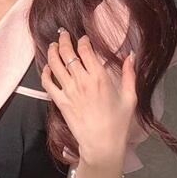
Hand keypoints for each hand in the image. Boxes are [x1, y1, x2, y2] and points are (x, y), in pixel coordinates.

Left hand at [41, 27, 136, 163]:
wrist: (101, 143)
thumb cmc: (118, 122)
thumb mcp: (130, 97)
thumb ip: (130, 74)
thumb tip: (131, 55)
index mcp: (100, 77)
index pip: (85, 51)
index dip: (82, 41)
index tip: (83, 39)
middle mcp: (81, 81)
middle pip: (67, 53)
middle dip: (63, 40)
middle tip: (62, 34)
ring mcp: (68, 91)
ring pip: (55, 65)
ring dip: (52, 52)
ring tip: (52, 45)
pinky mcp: (60, 101)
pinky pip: (47, 83)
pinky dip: (45, 72)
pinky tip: (47, 67)